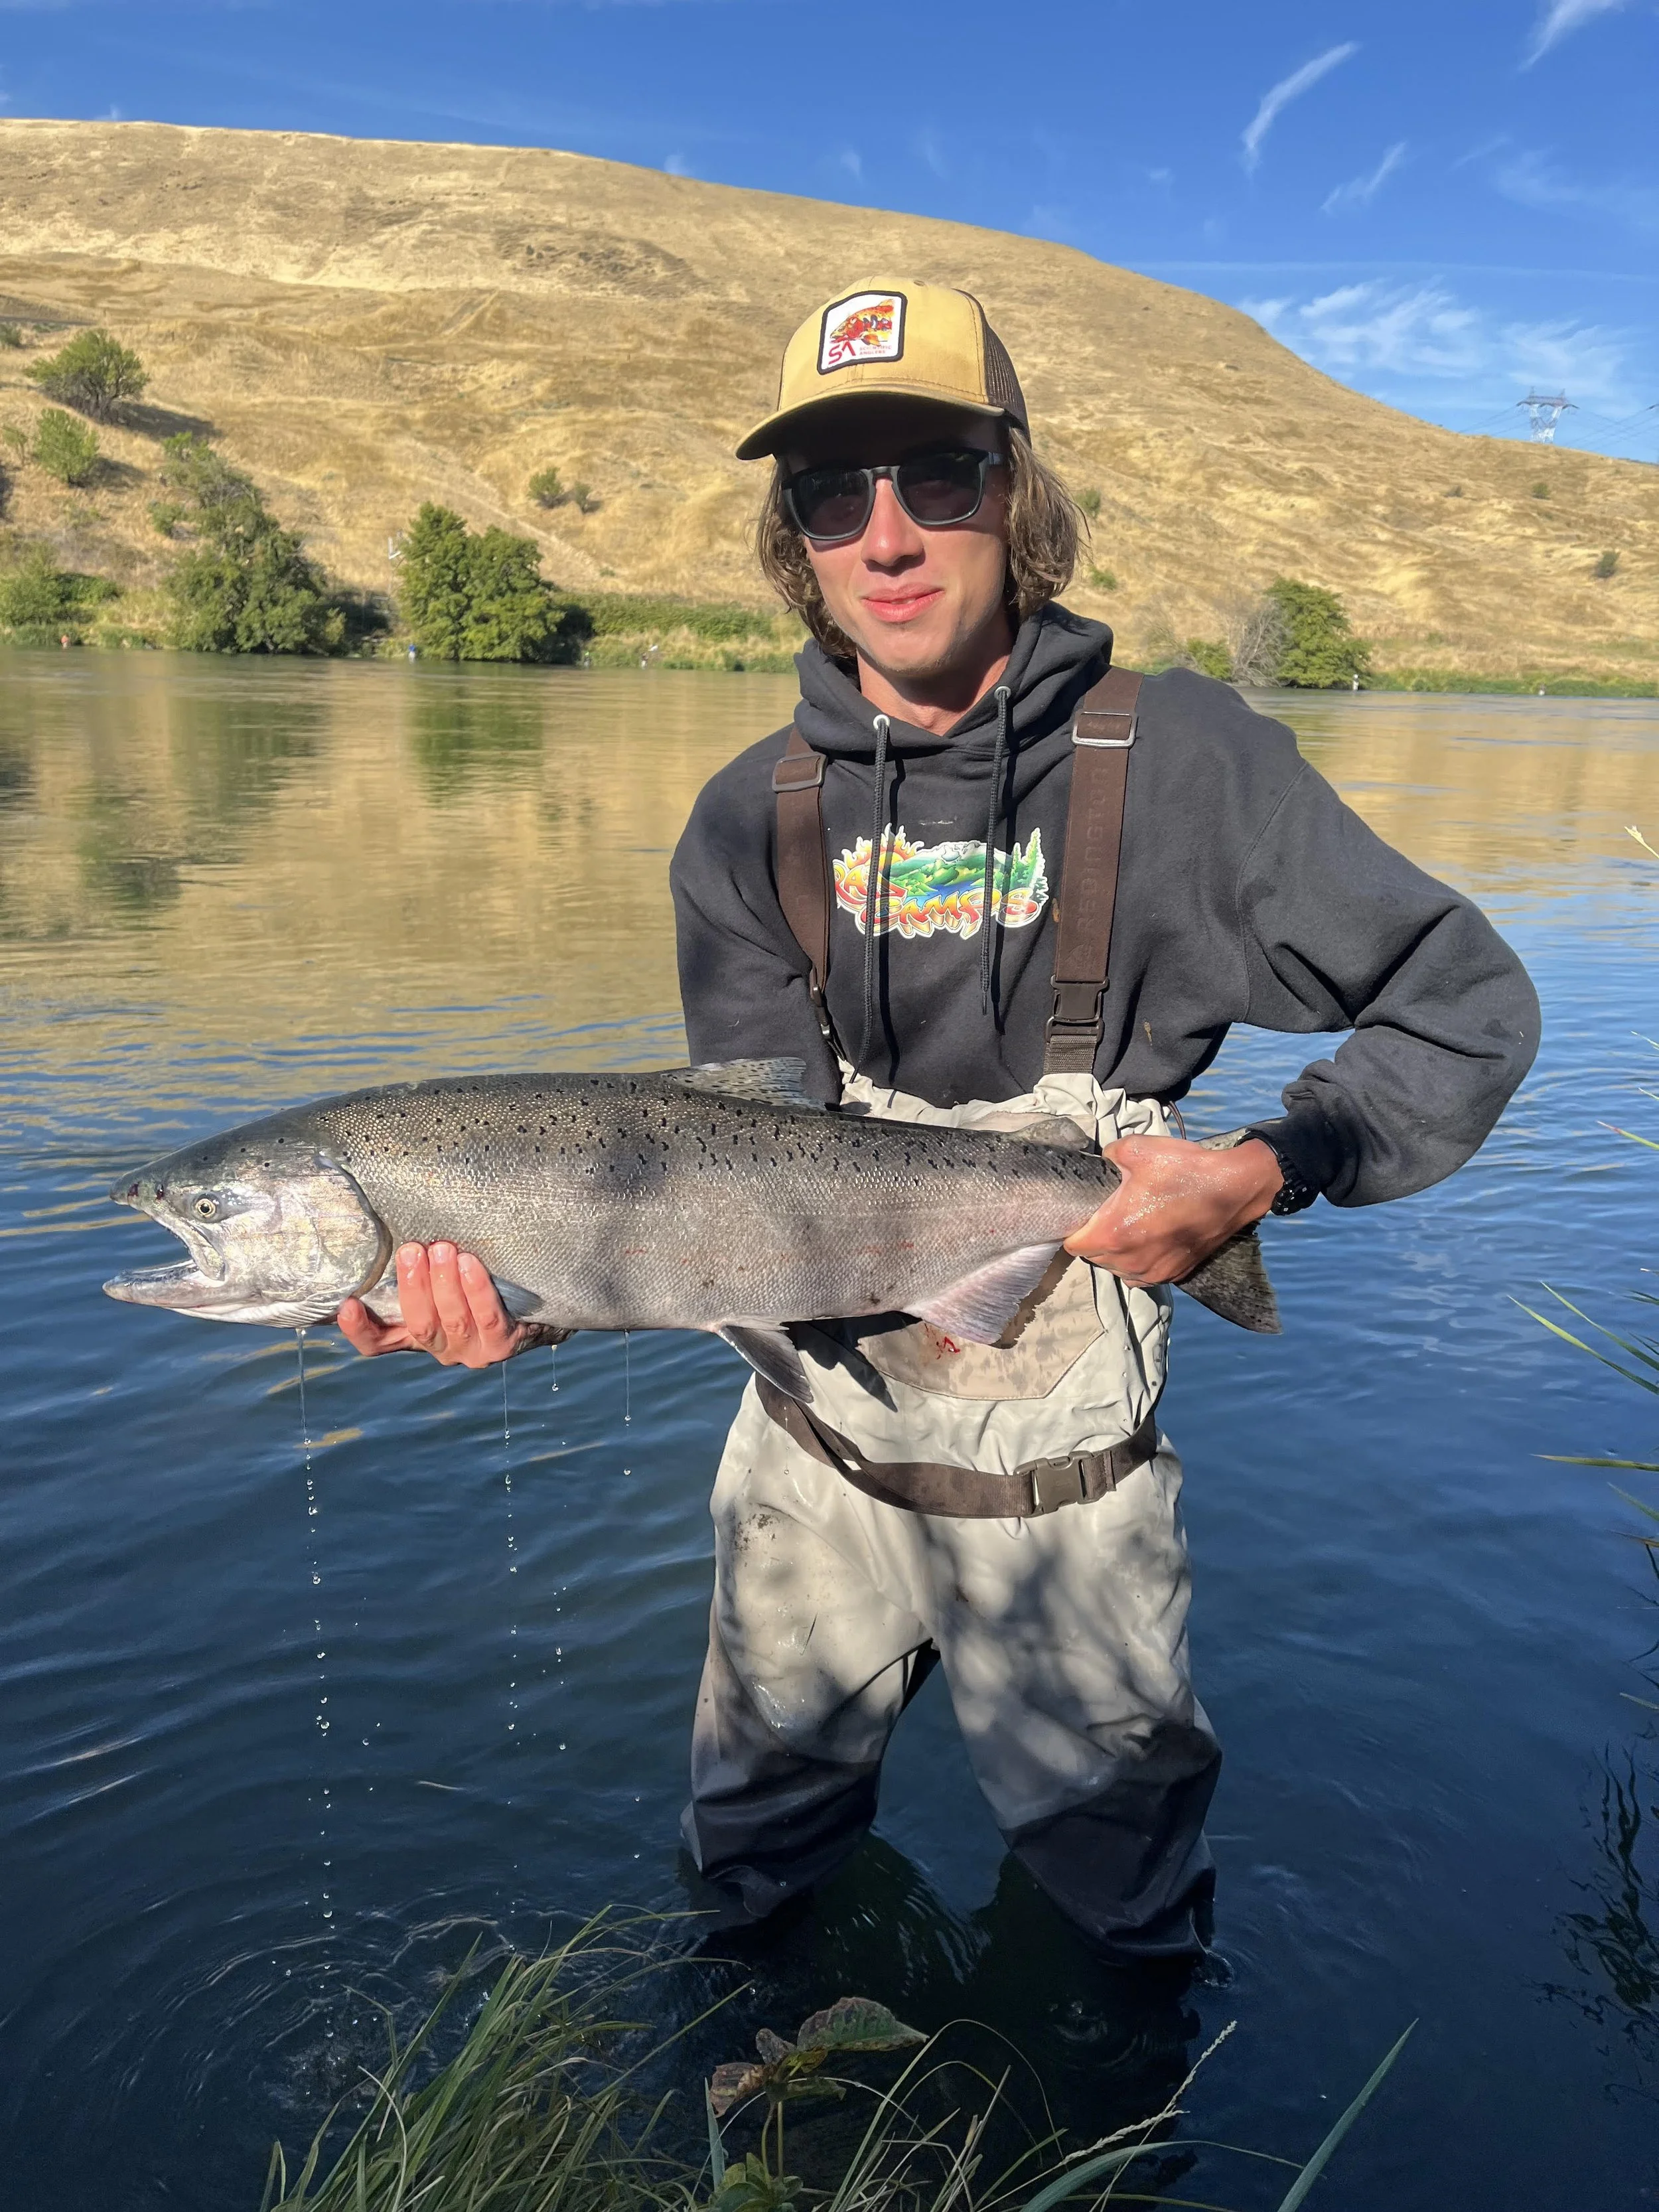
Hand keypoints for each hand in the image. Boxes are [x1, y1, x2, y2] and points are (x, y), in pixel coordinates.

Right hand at [336, 1241, 541, 1366]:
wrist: (533, 1309)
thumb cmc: (473, 1284)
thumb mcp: (438, 1281)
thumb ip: (415, 1269)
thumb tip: (387, 1225)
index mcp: (414, 1335)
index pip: (376, 1343)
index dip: (359, 1329)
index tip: (348, 1305)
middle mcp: (439, 1348)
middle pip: (419, 1324)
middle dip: (413, 1286)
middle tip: (411, 1250)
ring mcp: (471, 1351)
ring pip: (452, 1321)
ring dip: (445, 1284)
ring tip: (442, 1249)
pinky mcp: (501, 1345)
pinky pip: (487, 1316)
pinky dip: (477, 1290)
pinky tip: (470, 1264)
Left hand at [1064, 1136, 1282, 1286]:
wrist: (1233, 1189)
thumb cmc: (1184, 1170)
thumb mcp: (1137, 1149)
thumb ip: (1111, 1155)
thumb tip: (1106, 1159)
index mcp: (1114, 1233)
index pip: (1073, 1246)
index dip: (1074, 1229)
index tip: (1083, 1216)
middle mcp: (1130, 1261)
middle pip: (1095, 1259)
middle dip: (1096, 1240)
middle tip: (1108, 1216)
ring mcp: (1154, 1271)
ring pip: (1119, 1270)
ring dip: (1118, 1254)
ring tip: (1130, 1229)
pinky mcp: (1175, 1274)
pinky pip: (1144, 1275)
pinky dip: (1141, 1263)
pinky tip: (1149, 1241)